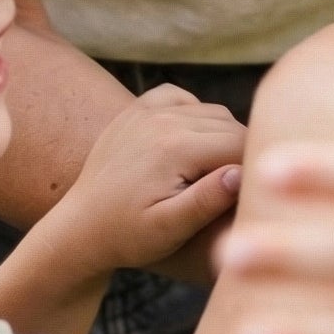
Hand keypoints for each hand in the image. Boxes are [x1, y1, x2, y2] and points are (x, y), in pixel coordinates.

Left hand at [54, 84, 245, 274]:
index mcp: (176, 147)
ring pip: (211, 111)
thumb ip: (207, 201)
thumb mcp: (168, 230)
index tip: (255, 193)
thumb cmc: (126, 236)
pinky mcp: (137, 110)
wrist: (79, 228)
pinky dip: (195, 114)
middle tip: (239, 188)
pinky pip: (180, 97)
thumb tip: (241, 172)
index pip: (240, 144)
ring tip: (216, 171)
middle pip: (230, 125)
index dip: (254, 168)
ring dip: (221, 135)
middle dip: (241, 153)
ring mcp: (148, 110)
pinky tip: (192, 142)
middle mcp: (164, 118)